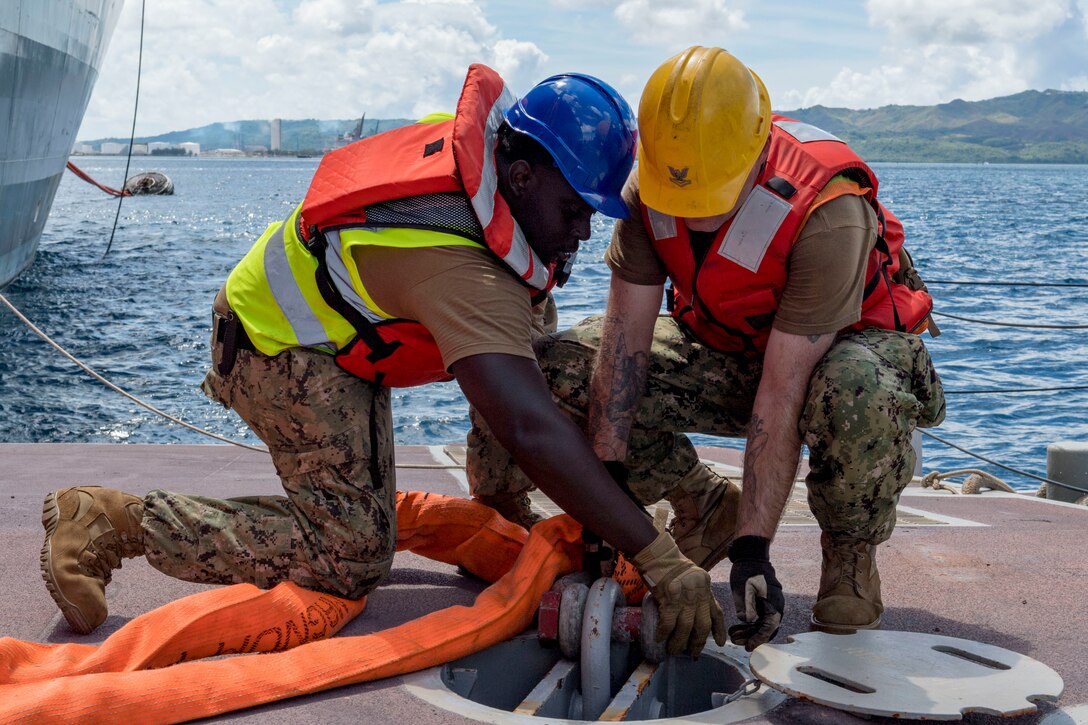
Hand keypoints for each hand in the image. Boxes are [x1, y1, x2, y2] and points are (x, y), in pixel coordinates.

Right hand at [632, 530, 726, 656]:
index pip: (716, 612)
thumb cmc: (672, 564)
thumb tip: (692, 614)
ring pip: (685, 628)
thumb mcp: (693, 577)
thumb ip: (696, 593)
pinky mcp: (669, 600)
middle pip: (702, 626)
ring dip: (679, 643)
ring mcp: (685, 598)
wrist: (658, 554)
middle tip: (693, 654)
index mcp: (705, 588)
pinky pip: (668, 623)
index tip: (721, 643)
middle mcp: (699, 594)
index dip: (719, 630)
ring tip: (673, 651)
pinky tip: (660, 639)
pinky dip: (664, 633)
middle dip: (698, 643)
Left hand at [727, 535, 783, 650]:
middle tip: (736, 641)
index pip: (768, 628)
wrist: (751, 555)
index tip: (747, 647)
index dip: (757, 639)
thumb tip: (747, 621)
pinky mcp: (764, 602)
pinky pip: (759, 617)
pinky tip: (736, 626)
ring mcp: (771, 604)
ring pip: (762, 624)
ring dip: (749, 631)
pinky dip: (749, 623)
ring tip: (733, 635)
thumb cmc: (748, 570)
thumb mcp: (744, 588)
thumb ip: (747, 606)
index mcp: (774, 604)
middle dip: (751, 637)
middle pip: (766, 629)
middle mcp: (776, 606)